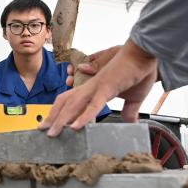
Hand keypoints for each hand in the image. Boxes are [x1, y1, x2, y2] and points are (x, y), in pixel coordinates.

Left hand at [42, 39, 157, 135]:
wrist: (145, 54)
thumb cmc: (139, 72)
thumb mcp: (134, 98)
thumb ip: (129, 110)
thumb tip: (130, 122)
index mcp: (94, 87)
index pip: (71, 99)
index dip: (59, 110)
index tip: (52, 122)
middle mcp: (91, 86)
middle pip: (66, 102)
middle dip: (53, 116)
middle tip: (42, 130)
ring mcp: (97, 87)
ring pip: (74, 105)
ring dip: (62, 119)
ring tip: (52, 133)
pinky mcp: (107, 88)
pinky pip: (92, 105)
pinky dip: (83, 116)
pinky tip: (75, 127)